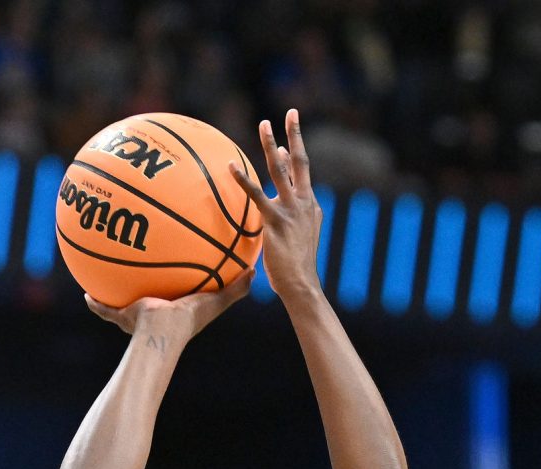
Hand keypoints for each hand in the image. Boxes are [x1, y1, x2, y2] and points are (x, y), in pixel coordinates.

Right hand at [85, 270, 250, 348]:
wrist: (162, 331)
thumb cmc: (188, 320)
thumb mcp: (215, 302)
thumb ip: (235, 289)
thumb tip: (253, 270)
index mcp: (175, 307)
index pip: (174, 288)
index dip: (174, 278)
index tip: (173, 263)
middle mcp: (154, 310)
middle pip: (145, 292)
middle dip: (140, 282)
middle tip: (136, 264)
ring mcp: (136, 314)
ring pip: (121, 301)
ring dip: (113, 291)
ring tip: (104, 274)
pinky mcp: (121, 315)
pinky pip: (104, 309)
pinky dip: (94, 304)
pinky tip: (85, 293)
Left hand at [229, 110, 323, 302]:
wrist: (301, 283)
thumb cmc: (295, 267)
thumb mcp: (299, 239)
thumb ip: (294, 222)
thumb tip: (279, 211)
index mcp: (310, 205)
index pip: (302, 172)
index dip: (294, 153)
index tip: (286, 138)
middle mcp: (304, 202)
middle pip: (300, 160)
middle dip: (294, 134)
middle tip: (289, 113)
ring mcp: (290, 208)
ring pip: (281, 168)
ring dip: (271, 144)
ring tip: (263, 123)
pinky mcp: (275, 219)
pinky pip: (256, 194)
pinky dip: (242, 179)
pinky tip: (230, 166)